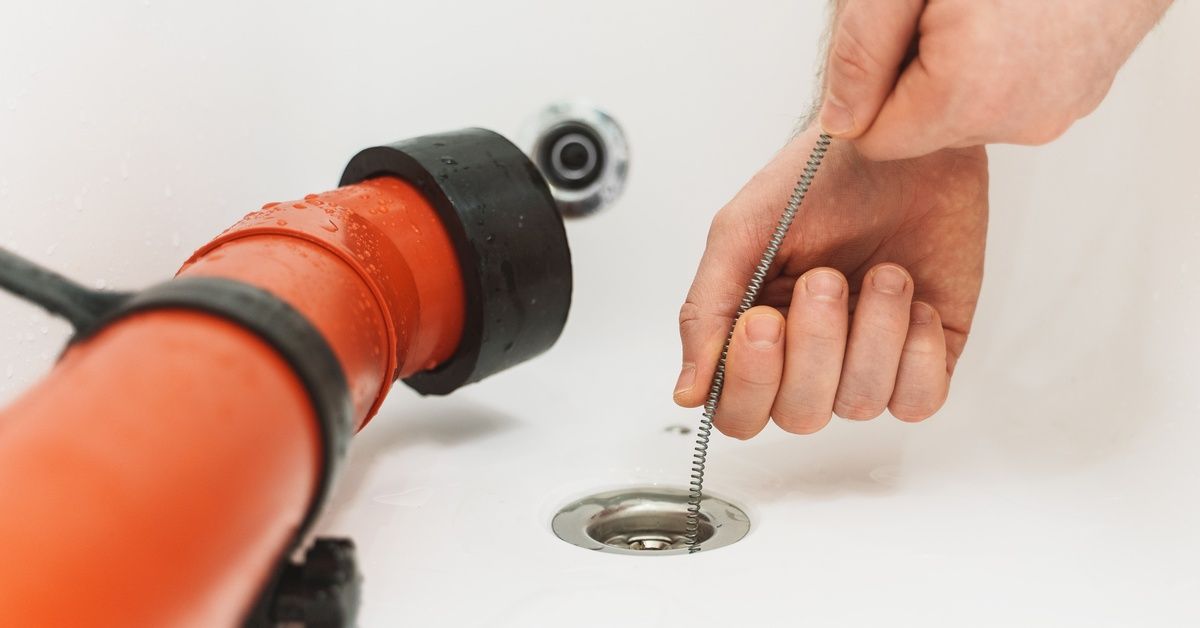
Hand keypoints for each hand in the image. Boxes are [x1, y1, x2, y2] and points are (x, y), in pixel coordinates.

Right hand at [674, 127, 987, 437]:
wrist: (900, 138)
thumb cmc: (818, 177)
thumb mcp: (740, 233)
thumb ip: (705, 312)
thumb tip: (687, 393)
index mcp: (756, 335)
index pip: (739, 411)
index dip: (750, 382)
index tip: (762, 320)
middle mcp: (810, 358)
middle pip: (799, 416)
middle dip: (815, 347)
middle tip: (826, 279)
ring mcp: (869, 360)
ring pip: (860, 404)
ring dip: (873, 333)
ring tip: (883, 273)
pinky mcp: (926, 353)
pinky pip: (919, 401)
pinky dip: (915, 352)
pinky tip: (914, 300)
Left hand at [819, 0, 1173, 159]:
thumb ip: (862, 54)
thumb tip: (840, 119)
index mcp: (968, 95)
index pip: (875, 141)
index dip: (870, 88)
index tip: (895, 36)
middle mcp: (1018, 119)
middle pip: (922, 130)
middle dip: (914, 77)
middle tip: (940, 13)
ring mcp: (1054, 111)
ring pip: (966, 115)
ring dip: (956, 70)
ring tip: (983, 10)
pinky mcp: (1078, 98)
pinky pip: (1010, 99)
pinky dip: (999, 65)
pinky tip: (1015, 17)